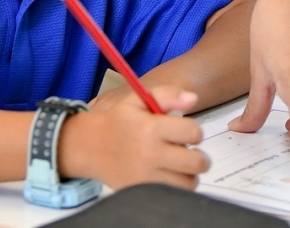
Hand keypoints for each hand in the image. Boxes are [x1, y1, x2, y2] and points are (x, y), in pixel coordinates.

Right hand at [61, 85, 207, 190]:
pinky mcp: (141, 192)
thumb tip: (194, 99)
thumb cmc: (118, 120)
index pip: (193, 132)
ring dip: (189, 174)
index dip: (195, 130)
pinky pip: (172, 195)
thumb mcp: (138, 99)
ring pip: (188, 183)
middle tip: (192, 152)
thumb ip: (167, 95)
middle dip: (200, 156)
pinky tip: (169, 175)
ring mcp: (146, 177)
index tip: (187, 131)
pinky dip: (176, 187)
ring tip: (180, 165)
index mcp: (151, 128)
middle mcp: (150, 154)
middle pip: (195, 162)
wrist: (88, 146)